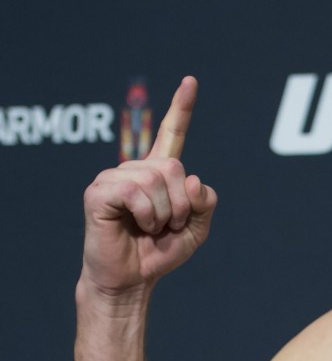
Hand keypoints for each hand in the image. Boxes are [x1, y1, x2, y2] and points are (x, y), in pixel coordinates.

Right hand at [81, 76, 217, 296]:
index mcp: (159, 172)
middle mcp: (135, 168)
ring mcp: (114, 177)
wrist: (133, 279)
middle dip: (182, 203)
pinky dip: (147, 215)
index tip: (191, 81)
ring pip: (157, 180)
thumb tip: (193, 180)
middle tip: (169, 225)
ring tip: (152, 228)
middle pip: (175, 166)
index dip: (181, 108)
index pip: (171, 133)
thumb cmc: (159, 252)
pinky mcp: (98, 192)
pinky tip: (139, 227)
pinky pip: (135, 192)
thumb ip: (205, 203)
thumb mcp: (197, 229)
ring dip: (165, 213)